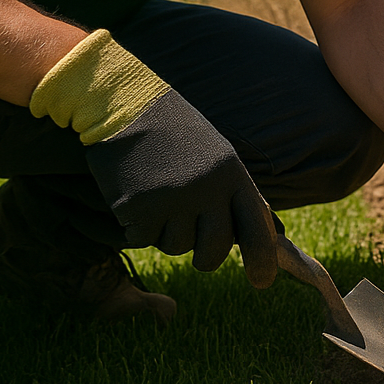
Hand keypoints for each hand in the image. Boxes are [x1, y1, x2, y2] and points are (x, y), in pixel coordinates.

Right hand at [30, 30, 277, 286]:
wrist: (121, 101)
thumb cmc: (169, 129)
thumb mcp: (214, 152)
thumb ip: (231, 192)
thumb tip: (258, 233)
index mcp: (232, 173)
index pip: (257, 227)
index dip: (262, 260)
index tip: (261, 282)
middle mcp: (209, 189)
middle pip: (214, 252)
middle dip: (203, 255)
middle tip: (189, 237)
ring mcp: (175, 200)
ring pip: (176, 247)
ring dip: (165, 231)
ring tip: (156, 191)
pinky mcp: (140, 208)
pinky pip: (142, 240)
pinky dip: (135, 225)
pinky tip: (132, 192)